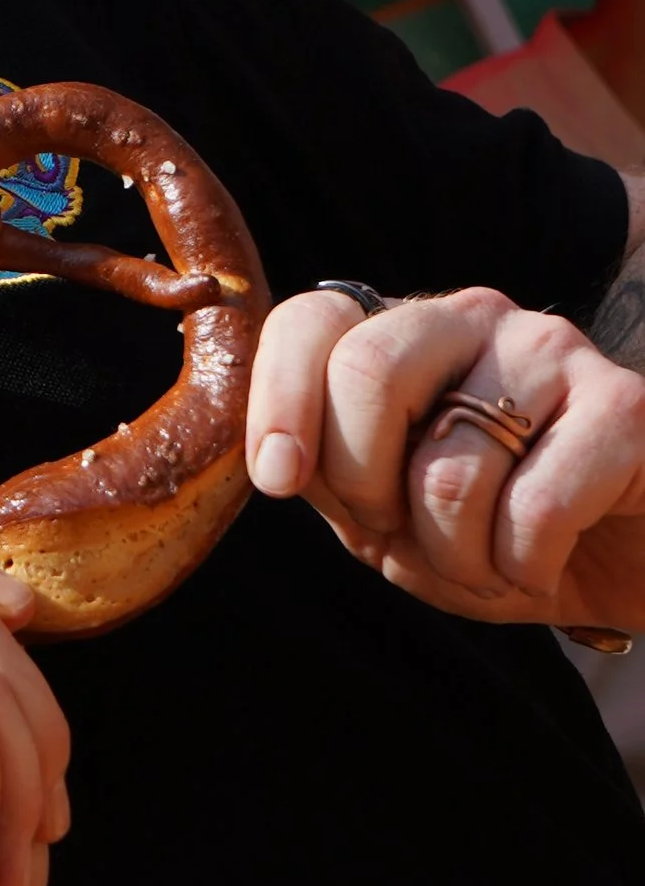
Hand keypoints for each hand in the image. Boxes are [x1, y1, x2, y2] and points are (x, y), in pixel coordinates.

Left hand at [248, 283, 644, 634]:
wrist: (628, 565)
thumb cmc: (498, 536)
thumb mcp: (390, 515)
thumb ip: (327, 473)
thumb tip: (275, 462)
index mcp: (404, 334)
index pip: (313, 323)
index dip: (278, 399)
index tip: (281, 479)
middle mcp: (475, 318)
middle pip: (368, 372)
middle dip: (365, 487)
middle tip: (404, 535)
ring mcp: (553, 350)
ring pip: (448, 470)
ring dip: (458, 558)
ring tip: (493, 564)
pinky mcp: (626, 406)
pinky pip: (535, 509)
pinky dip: (527, 567)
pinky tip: (547, 564)